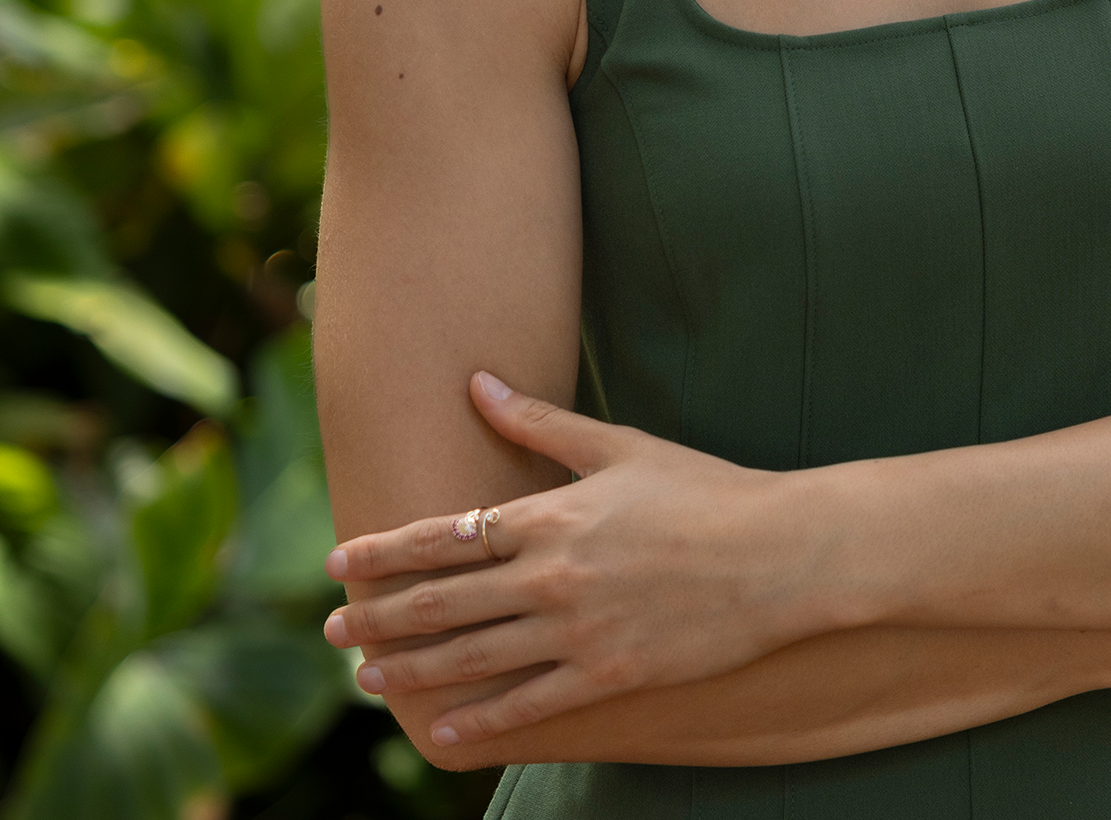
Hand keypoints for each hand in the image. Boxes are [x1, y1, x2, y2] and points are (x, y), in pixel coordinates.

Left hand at [323, 373, 824, 749]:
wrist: (778, 553)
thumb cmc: (705, 491)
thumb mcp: (622, 447)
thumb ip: (542, 423)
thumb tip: (478, 382)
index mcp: (553, 514)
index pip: (445, 535)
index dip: (385, 551)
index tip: (340, 561)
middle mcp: (552, 575)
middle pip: (441, 602)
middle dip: (378, 616)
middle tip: (332, 629)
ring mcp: (577, 629)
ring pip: (470, 656)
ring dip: (410, 669)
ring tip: (366, 679)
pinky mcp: (607, 673)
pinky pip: (525, 703)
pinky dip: (477, 716)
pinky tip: (441, 727)